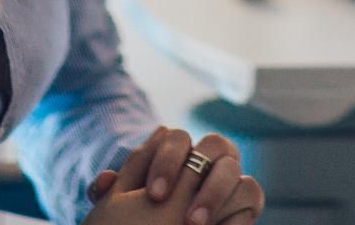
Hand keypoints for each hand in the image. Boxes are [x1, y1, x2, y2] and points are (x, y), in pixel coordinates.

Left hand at [88, 127, 265, 224]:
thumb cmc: (141, 216)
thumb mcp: (122, 205)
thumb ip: (112, 192)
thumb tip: (104, 180)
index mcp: (182, 151)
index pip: (178, 137)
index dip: (167, 161)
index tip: (154, 194)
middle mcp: (210, 158)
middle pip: (214, 143)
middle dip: (194, 172)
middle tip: (173, 204)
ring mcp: (231, 177)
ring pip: (233, 168)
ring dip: (214, 193)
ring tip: (194, 222)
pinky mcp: (246, 200)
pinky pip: (251, 193)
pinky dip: (238, 210)